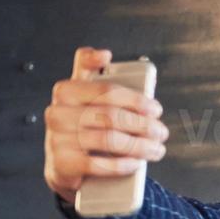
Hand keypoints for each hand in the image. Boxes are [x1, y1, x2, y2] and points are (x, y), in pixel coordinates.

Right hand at [44, 47, 168, 204]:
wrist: (64, 164)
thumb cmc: (84, 126)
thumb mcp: (86, 97)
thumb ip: (93, 72)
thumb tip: (104, 54)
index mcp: (66, 91)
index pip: (106, 89)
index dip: (135, 99)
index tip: (156, 109)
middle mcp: (58, 112)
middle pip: (112, 116)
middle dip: (144, 125)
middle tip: (162, 132)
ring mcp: (57, 138)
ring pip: (109, 139)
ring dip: (140, 146)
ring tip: (157, 149)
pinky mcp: (62, 163)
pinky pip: (100, 164)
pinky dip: (124, 164)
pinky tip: (137, 162)